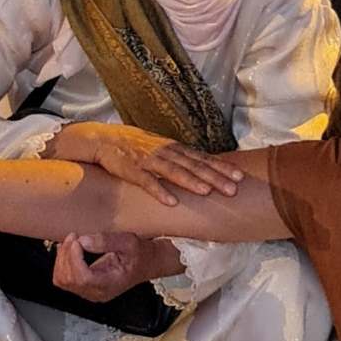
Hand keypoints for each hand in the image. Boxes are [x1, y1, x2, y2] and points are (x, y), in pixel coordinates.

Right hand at [48, 122, 241, 206]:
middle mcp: (164, 152)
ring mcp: (147, 160)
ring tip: (208, 192)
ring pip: (174, 171)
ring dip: (191, 182)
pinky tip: (171, 202)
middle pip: (193, 165)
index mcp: (172, 148)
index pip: (201, 157)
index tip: (240, 176)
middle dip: (214, 176)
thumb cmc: (132, 146)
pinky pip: (146, 182)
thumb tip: (201, 170)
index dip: (220, 166)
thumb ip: (177, 159)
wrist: (100, 138)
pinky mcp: (130, 169)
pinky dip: (159, 191)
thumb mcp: (159, 149)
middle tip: (234, 188)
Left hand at [50, 231, 179, 302]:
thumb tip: (83, 242)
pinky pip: (63, 278)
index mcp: (109, 284)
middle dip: (66, 255)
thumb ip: (107, 241)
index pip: (82, 278)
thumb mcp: (129, 242)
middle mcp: (97, 292)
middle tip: (74, 237)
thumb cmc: (141, 255)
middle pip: (68, 280)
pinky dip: (61, 262)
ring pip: (62, 280)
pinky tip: (69, 249)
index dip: (74, 258)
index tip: (77, 241)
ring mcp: (88, 291)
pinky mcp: (83, 286)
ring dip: (62, 258)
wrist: (148, 263)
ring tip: (72, 241)